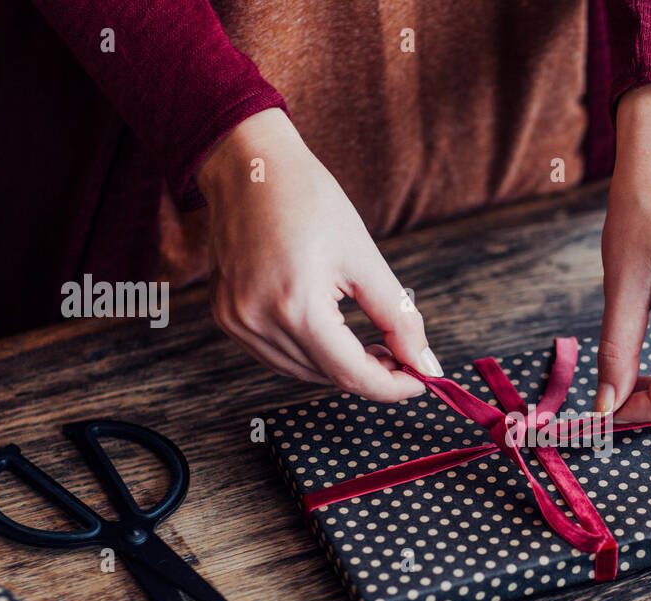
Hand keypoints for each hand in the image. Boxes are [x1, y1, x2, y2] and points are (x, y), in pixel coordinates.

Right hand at [198, 109, 441, 399]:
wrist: (250, 165)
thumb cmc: (308, 199)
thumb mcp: (365, 258)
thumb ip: (398, 317)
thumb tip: (424, 363)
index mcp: (295, 306)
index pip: (351, 374)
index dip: (391, 386)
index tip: (421, 381)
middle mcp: (258, 321)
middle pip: (328, 376)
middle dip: (371, 375)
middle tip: (404, 357)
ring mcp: (236, 321)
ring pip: (303, 372)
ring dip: (341, 368)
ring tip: (375, 347)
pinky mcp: (227, 316)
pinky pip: (277, 356)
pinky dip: (311, 356)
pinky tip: (335, 337)